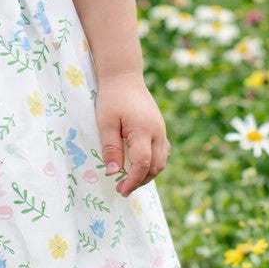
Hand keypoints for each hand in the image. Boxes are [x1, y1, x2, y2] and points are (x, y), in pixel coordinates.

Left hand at [95, 74, 169, 196]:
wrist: (124, 77)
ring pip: (162, 161)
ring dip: (149, 174)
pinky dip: (154, 163)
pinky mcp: (160, 128)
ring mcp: (161, 130)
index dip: (132, 180)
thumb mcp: (105, 123)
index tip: (120, 190)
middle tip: (122, 189)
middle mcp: (157, 132)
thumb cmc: (111, 98)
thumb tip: (113, 173)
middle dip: (141, 181)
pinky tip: (141, 166)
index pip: (142, 164)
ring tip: (130, 181)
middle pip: (156, 166)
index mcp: (143, 130)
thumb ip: (110, 148)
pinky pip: (163, 152)